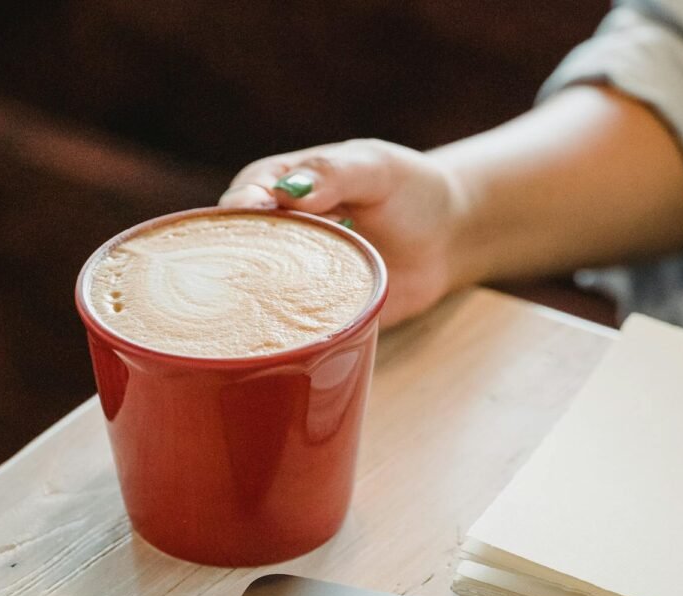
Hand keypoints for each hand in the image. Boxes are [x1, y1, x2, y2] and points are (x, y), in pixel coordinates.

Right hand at [219, 139, 468, 327]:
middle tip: (246, 268)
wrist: (448, 240)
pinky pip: (294, 327)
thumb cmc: (410, 192)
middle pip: (239, 250)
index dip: (240, 207)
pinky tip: (284, 340)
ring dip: (255, 303)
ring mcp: (294, 277)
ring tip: (257, 309)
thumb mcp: (375, 169)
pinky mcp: (317, 314)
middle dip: (235, 260)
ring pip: (259, 293)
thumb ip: (335, 174)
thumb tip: (288, 191)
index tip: (247, 213)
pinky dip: (286, 334)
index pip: (245, 198)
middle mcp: (278, 235)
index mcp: (281, 188)